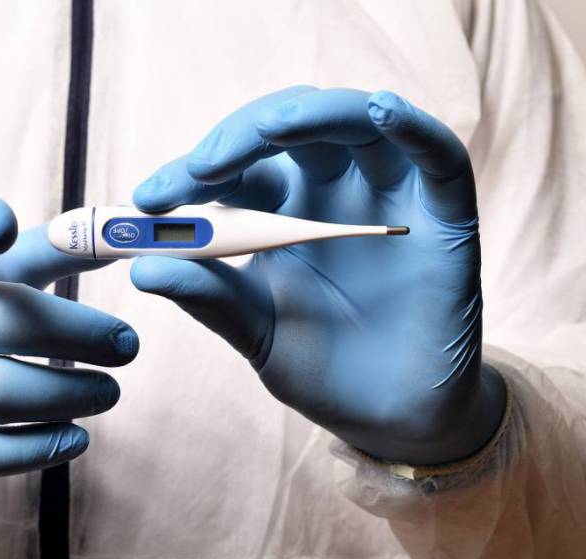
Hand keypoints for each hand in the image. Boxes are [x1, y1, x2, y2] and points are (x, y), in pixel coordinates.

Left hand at [131, 86, 504, 464]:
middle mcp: (332, 192)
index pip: (234, 169)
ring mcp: (388, 197)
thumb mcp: (257, 333)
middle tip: (201, 169)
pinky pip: (437, 157)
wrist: (392, 419)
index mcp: (280, 214)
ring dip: (311, 115)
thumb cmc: (323, 370)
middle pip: (289, 130)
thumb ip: (210, 298)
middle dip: (240, 138)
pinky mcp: (443, 215)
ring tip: (271, 128)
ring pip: (355, 123)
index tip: (147, 202)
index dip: (191, 173)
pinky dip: (412, 127)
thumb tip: (142, 268)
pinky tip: (380, 111)